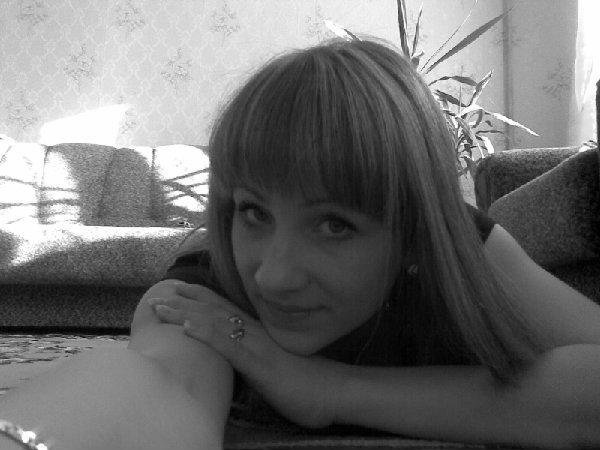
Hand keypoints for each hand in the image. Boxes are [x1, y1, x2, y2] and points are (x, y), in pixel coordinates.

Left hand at [148, 282, 347, 427]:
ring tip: (160, 306)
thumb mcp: (273, 365)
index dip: (199, 299)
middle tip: (157, 294)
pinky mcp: (259, 363)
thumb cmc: (305, 381)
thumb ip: (255, 356)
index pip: (225, 309)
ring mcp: (256, 345)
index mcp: (257, 333)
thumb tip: (237, 356)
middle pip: (214, 311)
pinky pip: (229, 346)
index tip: (177, 290)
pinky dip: (207, 334)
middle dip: (184, 302)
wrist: (332, 391)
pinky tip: (187, 327)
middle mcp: (254, 332)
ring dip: (185, 313)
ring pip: (216, 323)